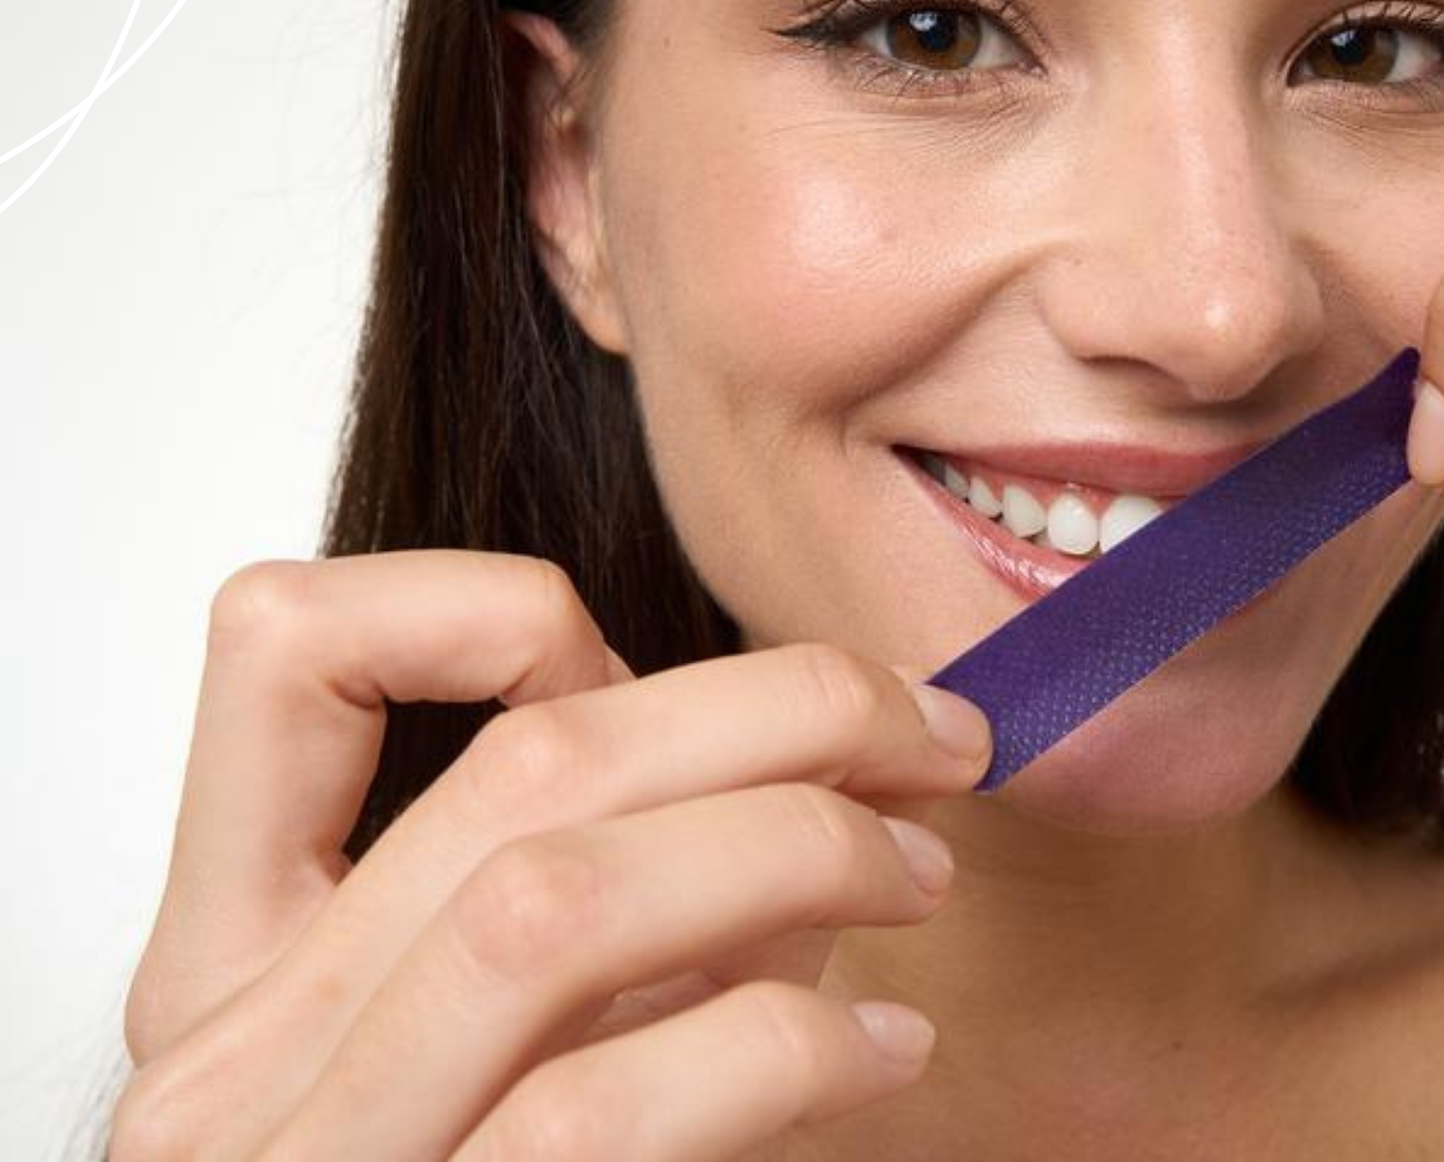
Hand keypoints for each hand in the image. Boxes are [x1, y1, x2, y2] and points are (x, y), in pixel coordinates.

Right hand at [113, 550, 991, 1158]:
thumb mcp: (527, 1036)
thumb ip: (625, 890)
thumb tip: (810, 743)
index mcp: (233, 969)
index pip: (280, 648)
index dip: (486, 607)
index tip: (664, 673)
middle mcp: (231, 1065)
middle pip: (524, 762)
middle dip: (782, 709)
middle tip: (936, 733)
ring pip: (554, 903)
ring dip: (796, 849)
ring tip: (922, 872)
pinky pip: (605, 1110)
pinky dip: (786, 1043)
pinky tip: (886, 1047)